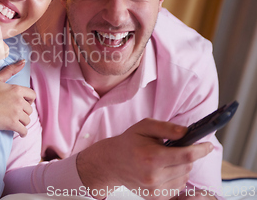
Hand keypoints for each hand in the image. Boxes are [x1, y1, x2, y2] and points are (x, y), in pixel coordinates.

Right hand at [0, 60, 35, 136]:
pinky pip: (24, 130)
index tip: (23, 103)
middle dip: (24, 112)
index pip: (32, 95)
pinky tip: (19, 133)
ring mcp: (16, 113)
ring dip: (22, 122)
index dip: (28, 100)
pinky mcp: (12, 124)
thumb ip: (10, 70)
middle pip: (30, 109)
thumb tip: (23, 61)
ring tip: (16, 122)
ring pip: (27, 120)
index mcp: (17, 89)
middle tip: (16, 113)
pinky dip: (23, 133)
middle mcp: (19, 101)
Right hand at [76, 119, 213, 199]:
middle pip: (187, 167)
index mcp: (151, 157)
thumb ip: (166, 128)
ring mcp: (154, 189)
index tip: (208, 145)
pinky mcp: (155, 197)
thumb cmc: (129, 142)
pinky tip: (165, 169)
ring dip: (183, 168)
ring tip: (167, 159)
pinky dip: (177, 177)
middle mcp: (153, 176)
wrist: (112, 162)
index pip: (186, 156)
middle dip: (188, 156)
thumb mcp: (144, 127)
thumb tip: (187, 132)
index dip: (201, 150)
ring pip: (184, 178)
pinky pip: (178, 187)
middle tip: (176, 148)